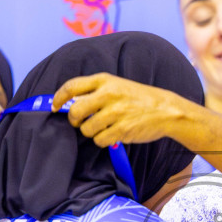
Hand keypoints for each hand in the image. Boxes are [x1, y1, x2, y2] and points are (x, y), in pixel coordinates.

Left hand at [53, 73, 196, 147]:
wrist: (166, 110)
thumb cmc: (139, 98)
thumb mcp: (118, 85)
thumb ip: (95, 91)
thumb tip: (71, 103)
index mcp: (105, 81)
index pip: (71, 87)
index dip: (58, 98)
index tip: (55, 106)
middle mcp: (108, 95)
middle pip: (75, 111)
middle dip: (74, 120)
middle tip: (79, 122)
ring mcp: (115, 113)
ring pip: (86, 129)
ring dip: (91, 132)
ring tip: (104, 127)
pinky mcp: (121, 130)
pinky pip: (100, 140)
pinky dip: (103, 140)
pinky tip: (113, 134)